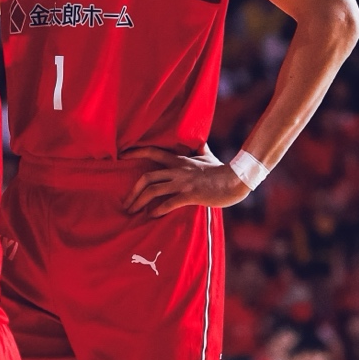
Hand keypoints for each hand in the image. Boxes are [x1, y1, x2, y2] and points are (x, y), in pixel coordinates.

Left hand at [121, 147, 249, 216]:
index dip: (136, 152)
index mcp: (179, 160)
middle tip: (126, 203)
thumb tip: (201, 144)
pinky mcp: (190, 194)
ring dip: (140, 202)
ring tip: (133, 212)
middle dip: (133, 191)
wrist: (236, 179)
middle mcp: (177, 170)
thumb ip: (200, 151)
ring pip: (153, 190)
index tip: (122, 155)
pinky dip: (158, 210)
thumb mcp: (208, 157)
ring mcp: (183, 182)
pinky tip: (152, 215)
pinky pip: (168, 203)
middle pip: (147, 177)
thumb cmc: (222, 170)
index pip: (153, 152)